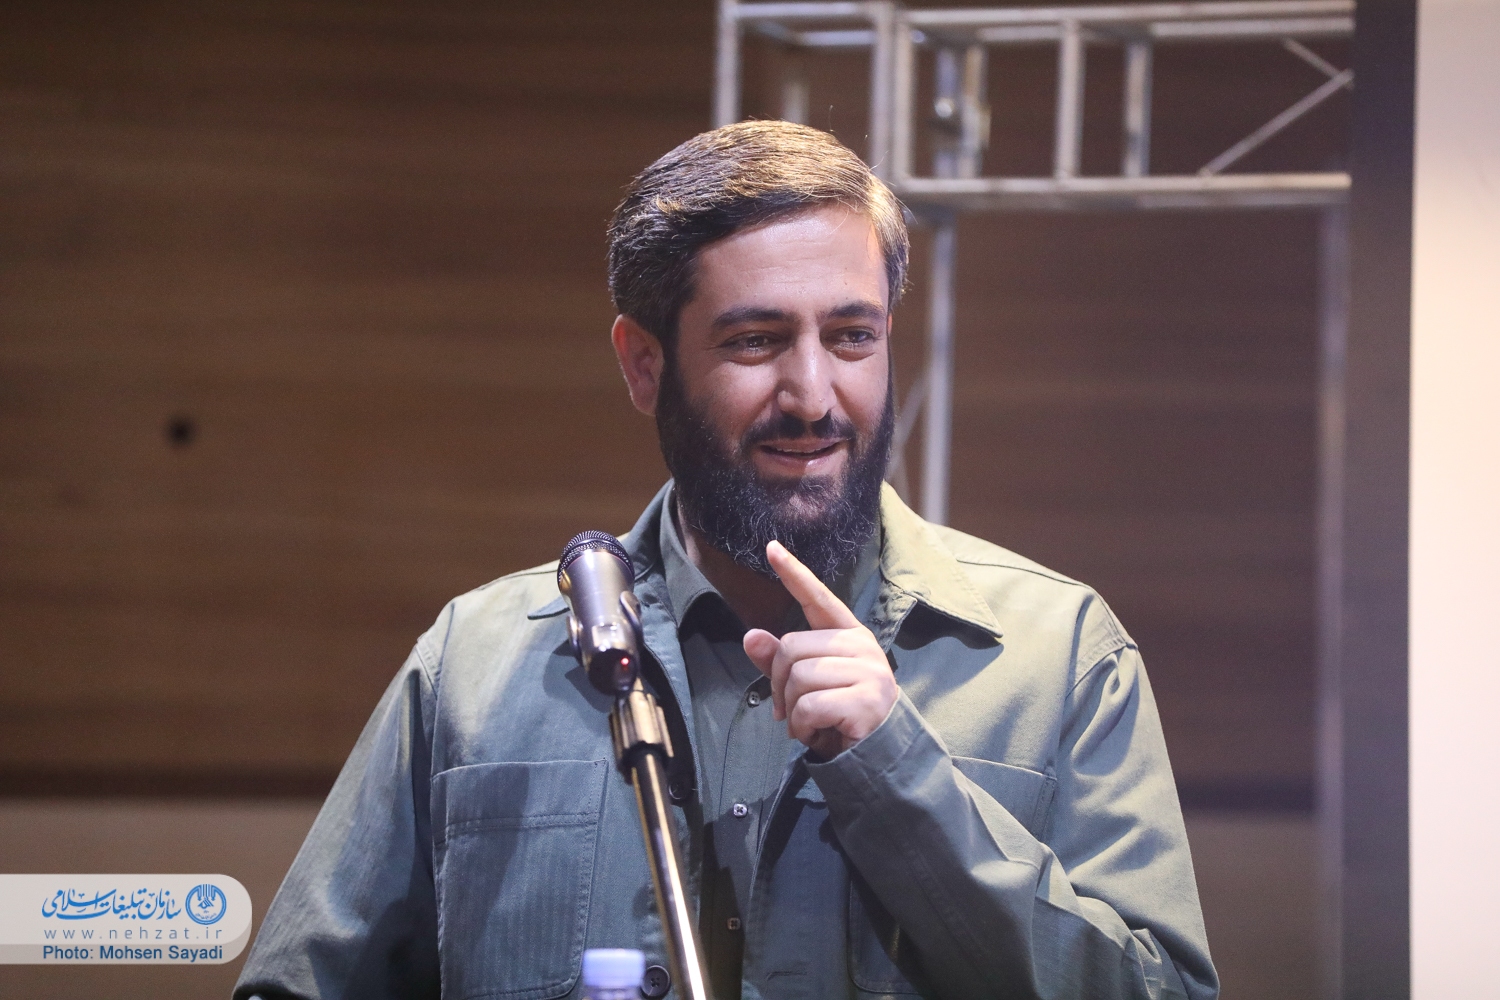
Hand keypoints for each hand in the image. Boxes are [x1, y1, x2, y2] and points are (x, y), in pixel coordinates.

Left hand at [742, 540, 897, 758]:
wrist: (878, 755)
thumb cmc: (840, 714)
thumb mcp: (806, 685)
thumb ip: (779, 660)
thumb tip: (751, 635)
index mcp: (848, 634)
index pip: (817, 598)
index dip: (794, 573)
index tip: (770, 548)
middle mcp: (861, 645)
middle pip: (791, 648)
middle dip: (779, 685)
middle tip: (791, 709)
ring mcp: (868, 671)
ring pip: (798, 677)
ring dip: (791, 709)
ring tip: (807, 723)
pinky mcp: (866, 699)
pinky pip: (809, 705)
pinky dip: (802, 726)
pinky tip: (816, 733)